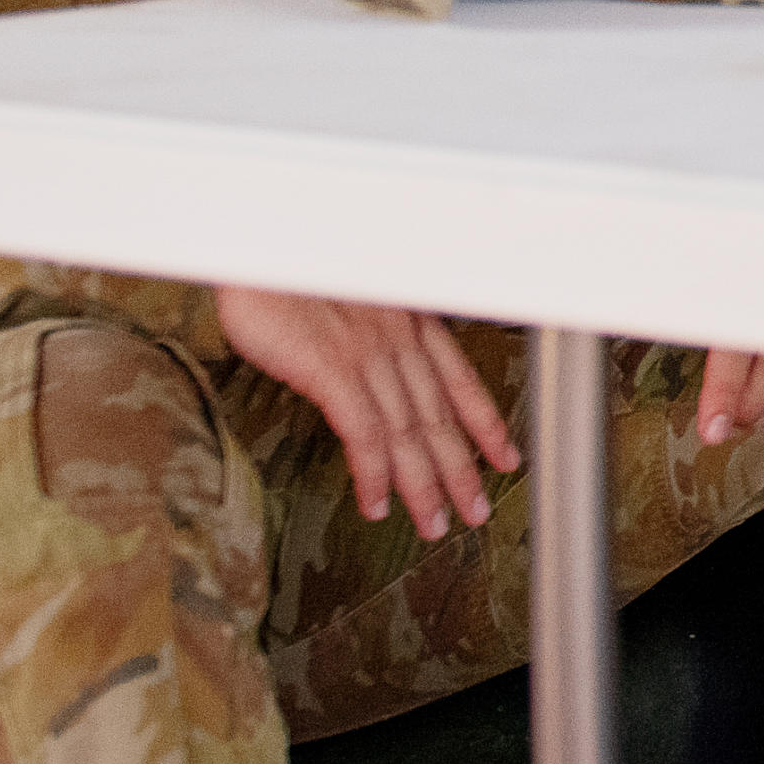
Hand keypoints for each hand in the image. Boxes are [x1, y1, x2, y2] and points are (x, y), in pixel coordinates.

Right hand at [218, 287, 519, 538]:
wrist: (258, 239)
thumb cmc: (292, 267)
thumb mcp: (347, 297)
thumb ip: (368, 333)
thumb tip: (370, 367)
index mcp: (408, 320)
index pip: (462, 381)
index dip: (486, 424)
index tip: (504, 456)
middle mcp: (398, 339)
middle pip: (441, 418)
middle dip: (461, 471)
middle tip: (475, 512)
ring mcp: (368, 354)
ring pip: (410, 434)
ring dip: (425, 486)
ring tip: (433, 524)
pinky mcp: (333, 368)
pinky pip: (365, 434)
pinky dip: (375, 475)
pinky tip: (378, 503)